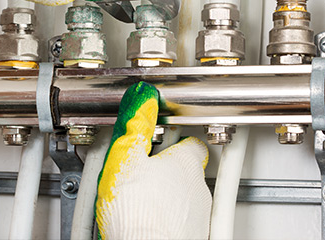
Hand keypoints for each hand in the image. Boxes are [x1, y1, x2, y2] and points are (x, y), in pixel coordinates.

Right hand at [96, 82, 211, 239]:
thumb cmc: (138, 214)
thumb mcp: (126, 158)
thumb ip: (135, 125)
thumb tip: (141, 99)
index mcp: (186, 163)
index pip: (190, 142)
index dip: (171, 141)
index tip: (155, 141)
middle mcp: (198, 188)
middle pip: (184, 169)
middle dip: (163, 170)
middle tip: (138, 173)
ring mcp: (198, 216)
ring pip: (182, 196)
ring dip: (164, 195)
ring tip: (136, 199)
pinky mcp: (193, 237)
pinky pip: (180, 220)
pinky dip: (165, 218)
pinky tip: (144, 219)